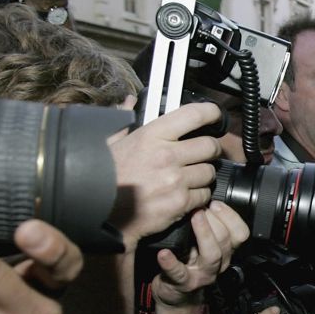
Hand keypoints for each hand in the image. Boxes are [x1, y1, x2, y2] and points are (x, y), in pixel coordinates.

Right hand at [107, 102, 223, 250]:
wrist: (99, 211)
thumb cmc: (103, 177)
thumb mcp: (111, 141)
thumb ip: (124, 119)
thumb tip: (130, 102)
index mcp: (152, 135)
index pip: (194, 115)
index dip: (211, 113)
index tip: (214, 116)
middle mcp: (167, 155)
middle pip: (210, 146)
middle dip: (211, 150)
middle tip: (204, 153)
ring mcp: (175, 180)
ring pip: (209, 172)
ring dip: (204, 175)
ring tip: (189, 177)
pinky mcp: (180, 203)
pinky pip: (204, 195)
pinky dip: (198, 196)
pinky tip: (184, 194)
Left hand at [152, 202, 247, 309]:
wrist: (176, 294)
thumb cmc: (188, 262)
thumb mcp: (203, 243)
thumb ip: (208, 225)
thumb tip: (204, 198)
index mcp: (226, 251)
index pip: (241, 233)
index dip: (231, 216)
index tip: (215, 203)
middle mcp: (219, 263)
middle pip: (227, 241)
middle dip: (215, 220)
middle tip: (201, 206)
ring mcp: (203, 275)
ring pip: (212, 255)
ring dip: (205, 234)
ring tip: (194, 218)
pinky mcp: (183, 283)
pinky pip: (179, 273)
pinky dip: (171, 263)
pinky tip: (164, 253)